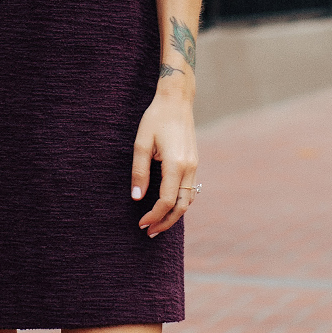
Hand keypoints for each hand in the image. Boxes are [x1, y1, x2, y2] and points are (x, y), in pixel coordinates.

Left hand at [131, 89, 197, 236]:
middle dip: (166, 221)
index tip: (141, 223)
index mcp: (176, 163)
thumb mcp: (141, 144)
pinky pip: (190, 189)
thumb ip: (139, 172)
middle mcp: (189, 167)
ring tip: (157, 223)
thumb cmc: (155, 119)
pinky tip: (166, 206)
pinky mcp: (194, 162)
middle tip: (149, 231)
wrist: (176, 101)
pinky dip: (180, 202)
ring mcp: (194, 165)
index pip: (167, 200)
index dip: (154, 215)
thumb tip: (136, 197)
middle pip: (182, 206)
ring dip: (174, 214)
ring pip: (189, 199)